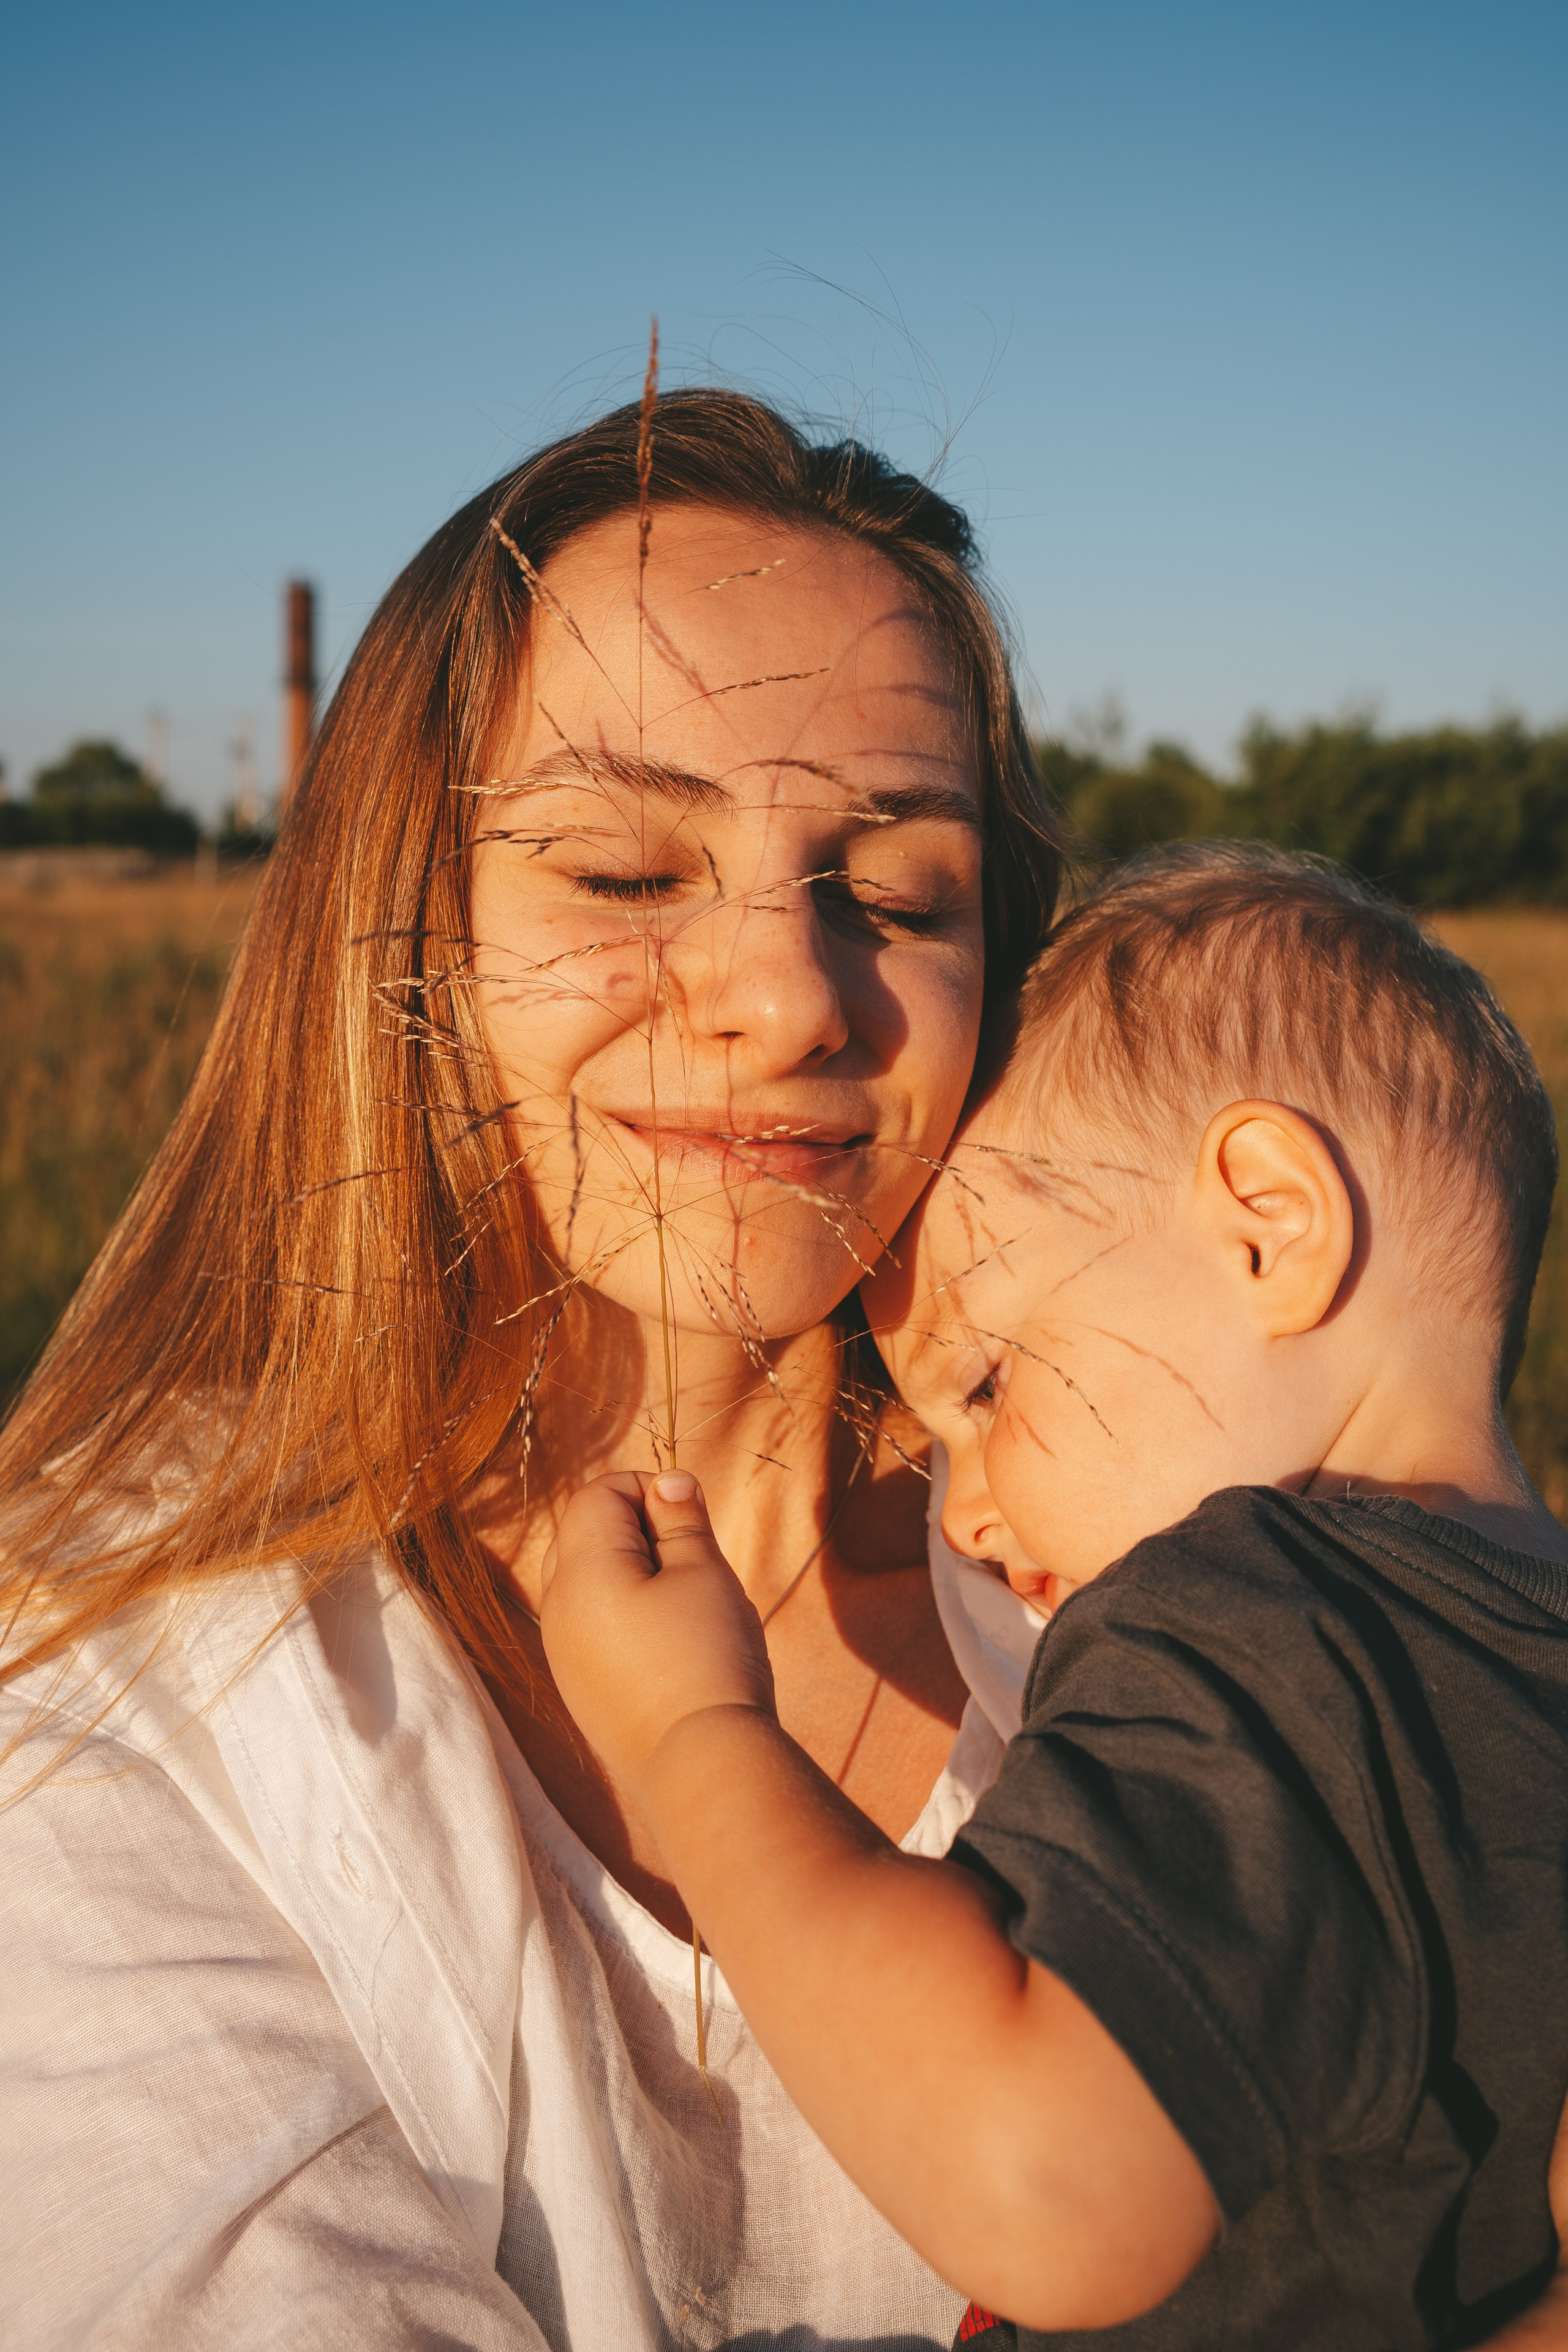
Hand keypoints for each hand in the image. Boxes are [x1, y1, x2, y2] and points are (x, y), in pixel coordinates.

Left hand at [539, 1471, 776, 1797]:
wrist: (701, 1765)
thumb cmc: (707, 1657)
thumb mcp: (703, 1572)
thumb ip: (680, 1519)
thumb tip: (668, 1482)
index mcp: (581, 1571)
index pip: (596, 1494)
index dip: (647, 1488)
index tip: (691, 1515)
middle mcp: (557, 1608)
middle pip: (584, 1533)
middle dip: (638, 1528)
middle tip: (691, 1557)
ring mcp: (562, 1652)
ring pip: (588, 1581)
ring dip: (634, 1572)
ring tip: (686, 1602)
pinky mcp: (579, 1686)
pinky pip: (592, 1625)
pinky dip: (626, 1613)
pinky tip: (671, 1642)